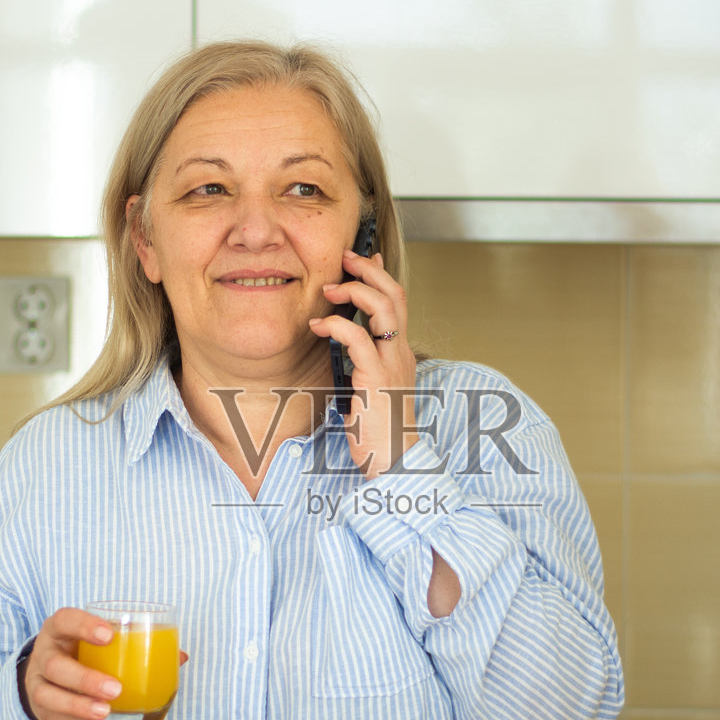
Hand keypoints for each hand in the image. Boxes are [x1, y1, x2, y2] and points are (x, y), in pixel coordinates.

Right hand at [20, 608, 149, 719]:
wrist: (47, 677)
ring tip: (106, 711)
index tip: (109, 634)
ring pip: (51, 697)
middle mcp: (45, 656)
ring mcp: (40, 686)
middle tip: (114, 688)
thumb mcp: (97, 639)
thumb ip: (133, 643)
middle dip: (84, 679)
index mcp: (59, 630)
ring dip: (81, 707)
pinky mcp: (49, 714)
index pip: (65, 621)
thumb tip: (180, 656)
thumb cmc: (82, 651)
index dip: (84, 626)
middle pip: (55, 666)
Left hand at [309, 250, 418, 478]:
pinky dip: (336, 325)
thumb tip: (347, 348)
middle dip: (369, 269)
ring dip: (354, 290)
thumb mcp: (369, 390)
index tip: (364, 258)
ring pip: (383, 308)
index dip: (381, 276)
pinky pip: (358, 339)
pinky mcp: (378, 378)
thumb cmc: (378, 432)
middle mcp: (401, 353)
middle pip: (395, 295)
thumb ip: (362, 366)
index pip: (398, 303)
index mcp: (400, 355)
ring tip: (329, 288)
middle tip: (345, 257)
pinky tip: (318, 327)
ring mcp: (393, 364)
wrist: (394, 462)